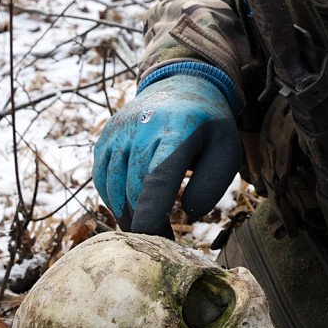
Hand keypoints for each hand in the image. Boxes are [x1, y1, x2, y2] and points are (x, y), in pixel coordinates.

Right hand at [93, 67, 241, 233]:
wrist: (182, 86)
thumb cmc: (208, 128)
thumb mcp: (227, 150)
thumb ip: (211, 183)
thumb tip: (187, 212)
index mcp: (179, 129)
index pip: (158, 176)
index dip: (152, 211)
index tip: (154, 238)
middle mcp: (143, 126)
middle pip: (134, 187)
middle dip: (146, 221)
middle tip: (163, 240)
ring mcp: (120, 130)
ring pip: (113, 185)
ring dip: (127, 214)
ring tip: (146, 228)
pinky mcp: (106, 137)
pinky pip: (101, 177)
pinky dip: (112, 199)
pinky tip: (129, 208)